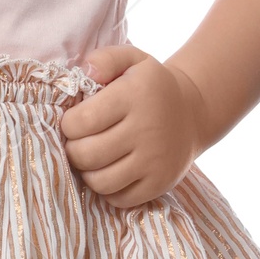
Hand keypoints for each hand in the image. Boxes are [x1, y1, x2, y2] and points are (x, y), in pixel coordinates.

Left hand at [58, 44, 208, 208]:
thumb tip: (86, 72)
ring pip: (100, 182)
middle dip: (73, 150)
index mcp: (135, 95)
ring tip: (92, 159)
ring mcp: (156, 160)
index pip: (81, 122)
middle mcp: (147, 129)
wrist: (191, 111)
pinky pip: (119, 199)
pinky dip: (107, 189)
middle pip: (86, 155)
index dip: (68, 124)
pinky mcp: (160, 183)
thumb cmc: (149, 86)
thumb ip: (104, 59)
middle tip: (79, 142)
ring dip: (87, 172)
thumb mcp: (131, 60)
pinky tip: (110, 171)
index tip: (74, 121)